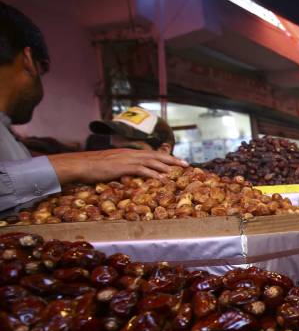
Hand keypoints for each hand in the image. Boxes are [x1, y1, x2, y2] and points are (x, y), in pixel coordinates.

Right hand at [50, 150, 188, 184]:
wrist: (80, 164)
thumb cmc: (93, 167)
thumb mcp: (112, 165)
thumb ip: (123, 168)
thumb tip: (131, 175)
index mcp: (129, 153)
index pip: (151, 154)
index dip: (165, 157)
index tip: (177, 161)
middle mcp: (130, 154)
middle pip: (156, 155)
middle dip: (172, 160)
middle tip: (187, 164)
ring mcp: (127, 159)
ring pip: (152, 160)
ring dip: (167, 166)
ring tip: (179, 171)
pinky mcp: (122, 166)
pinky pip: (141, 169)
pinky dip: (153, 173)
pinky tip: (162, 178)